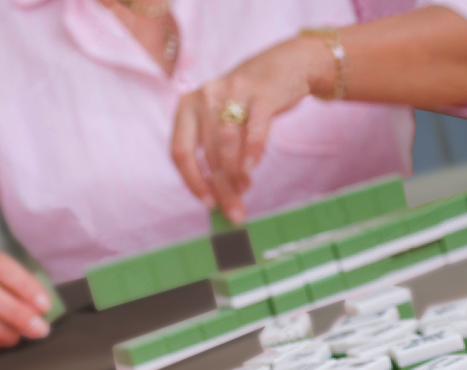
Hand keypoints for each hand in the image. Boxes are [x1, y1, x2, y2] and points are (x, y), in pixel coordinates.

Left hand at [171, 36, 334, 222]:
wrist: (286, 63)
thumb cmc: (247, 101)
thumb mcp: (220, 118)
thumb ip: (213, 152)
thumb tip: (215, 198)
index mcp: (188, 106)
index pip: (180, 152)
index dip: (193, 182)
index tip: (208, 204)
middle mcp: (206, 96)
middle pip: (208, 155)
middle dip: (222, 187)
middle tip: (235, 209)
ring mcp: (233, 91)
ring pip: (228, 145)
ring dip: (236, 174)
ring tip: (245, 187)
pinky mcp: (262, 92)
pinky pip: (254, 130)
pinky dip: (253, 154)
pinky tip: (253, 169)